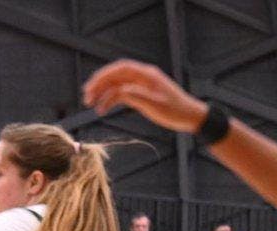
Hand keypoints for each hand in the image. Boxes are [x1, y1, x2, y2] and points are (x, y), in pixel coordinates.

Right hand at [83, 60, 207, 134]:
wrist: (189, 116)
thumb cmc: (175, 111)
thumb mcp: (155, 105)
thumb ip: (137, 96)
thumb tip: (119, 91)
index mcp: (147, 75)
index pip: (121, 68)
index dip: (104, 75)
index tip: (92, 86)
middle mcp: (142, 77)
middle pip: (115, 75)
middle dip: (99, 84)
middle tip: (86, 96)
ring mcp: (140, 85)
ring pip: (116, 84)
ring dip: (102, 93)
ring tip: (91, 104)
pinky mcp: (140, 94)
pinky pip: (121, 93)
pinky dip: (110, 100)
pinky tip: (102, 110)